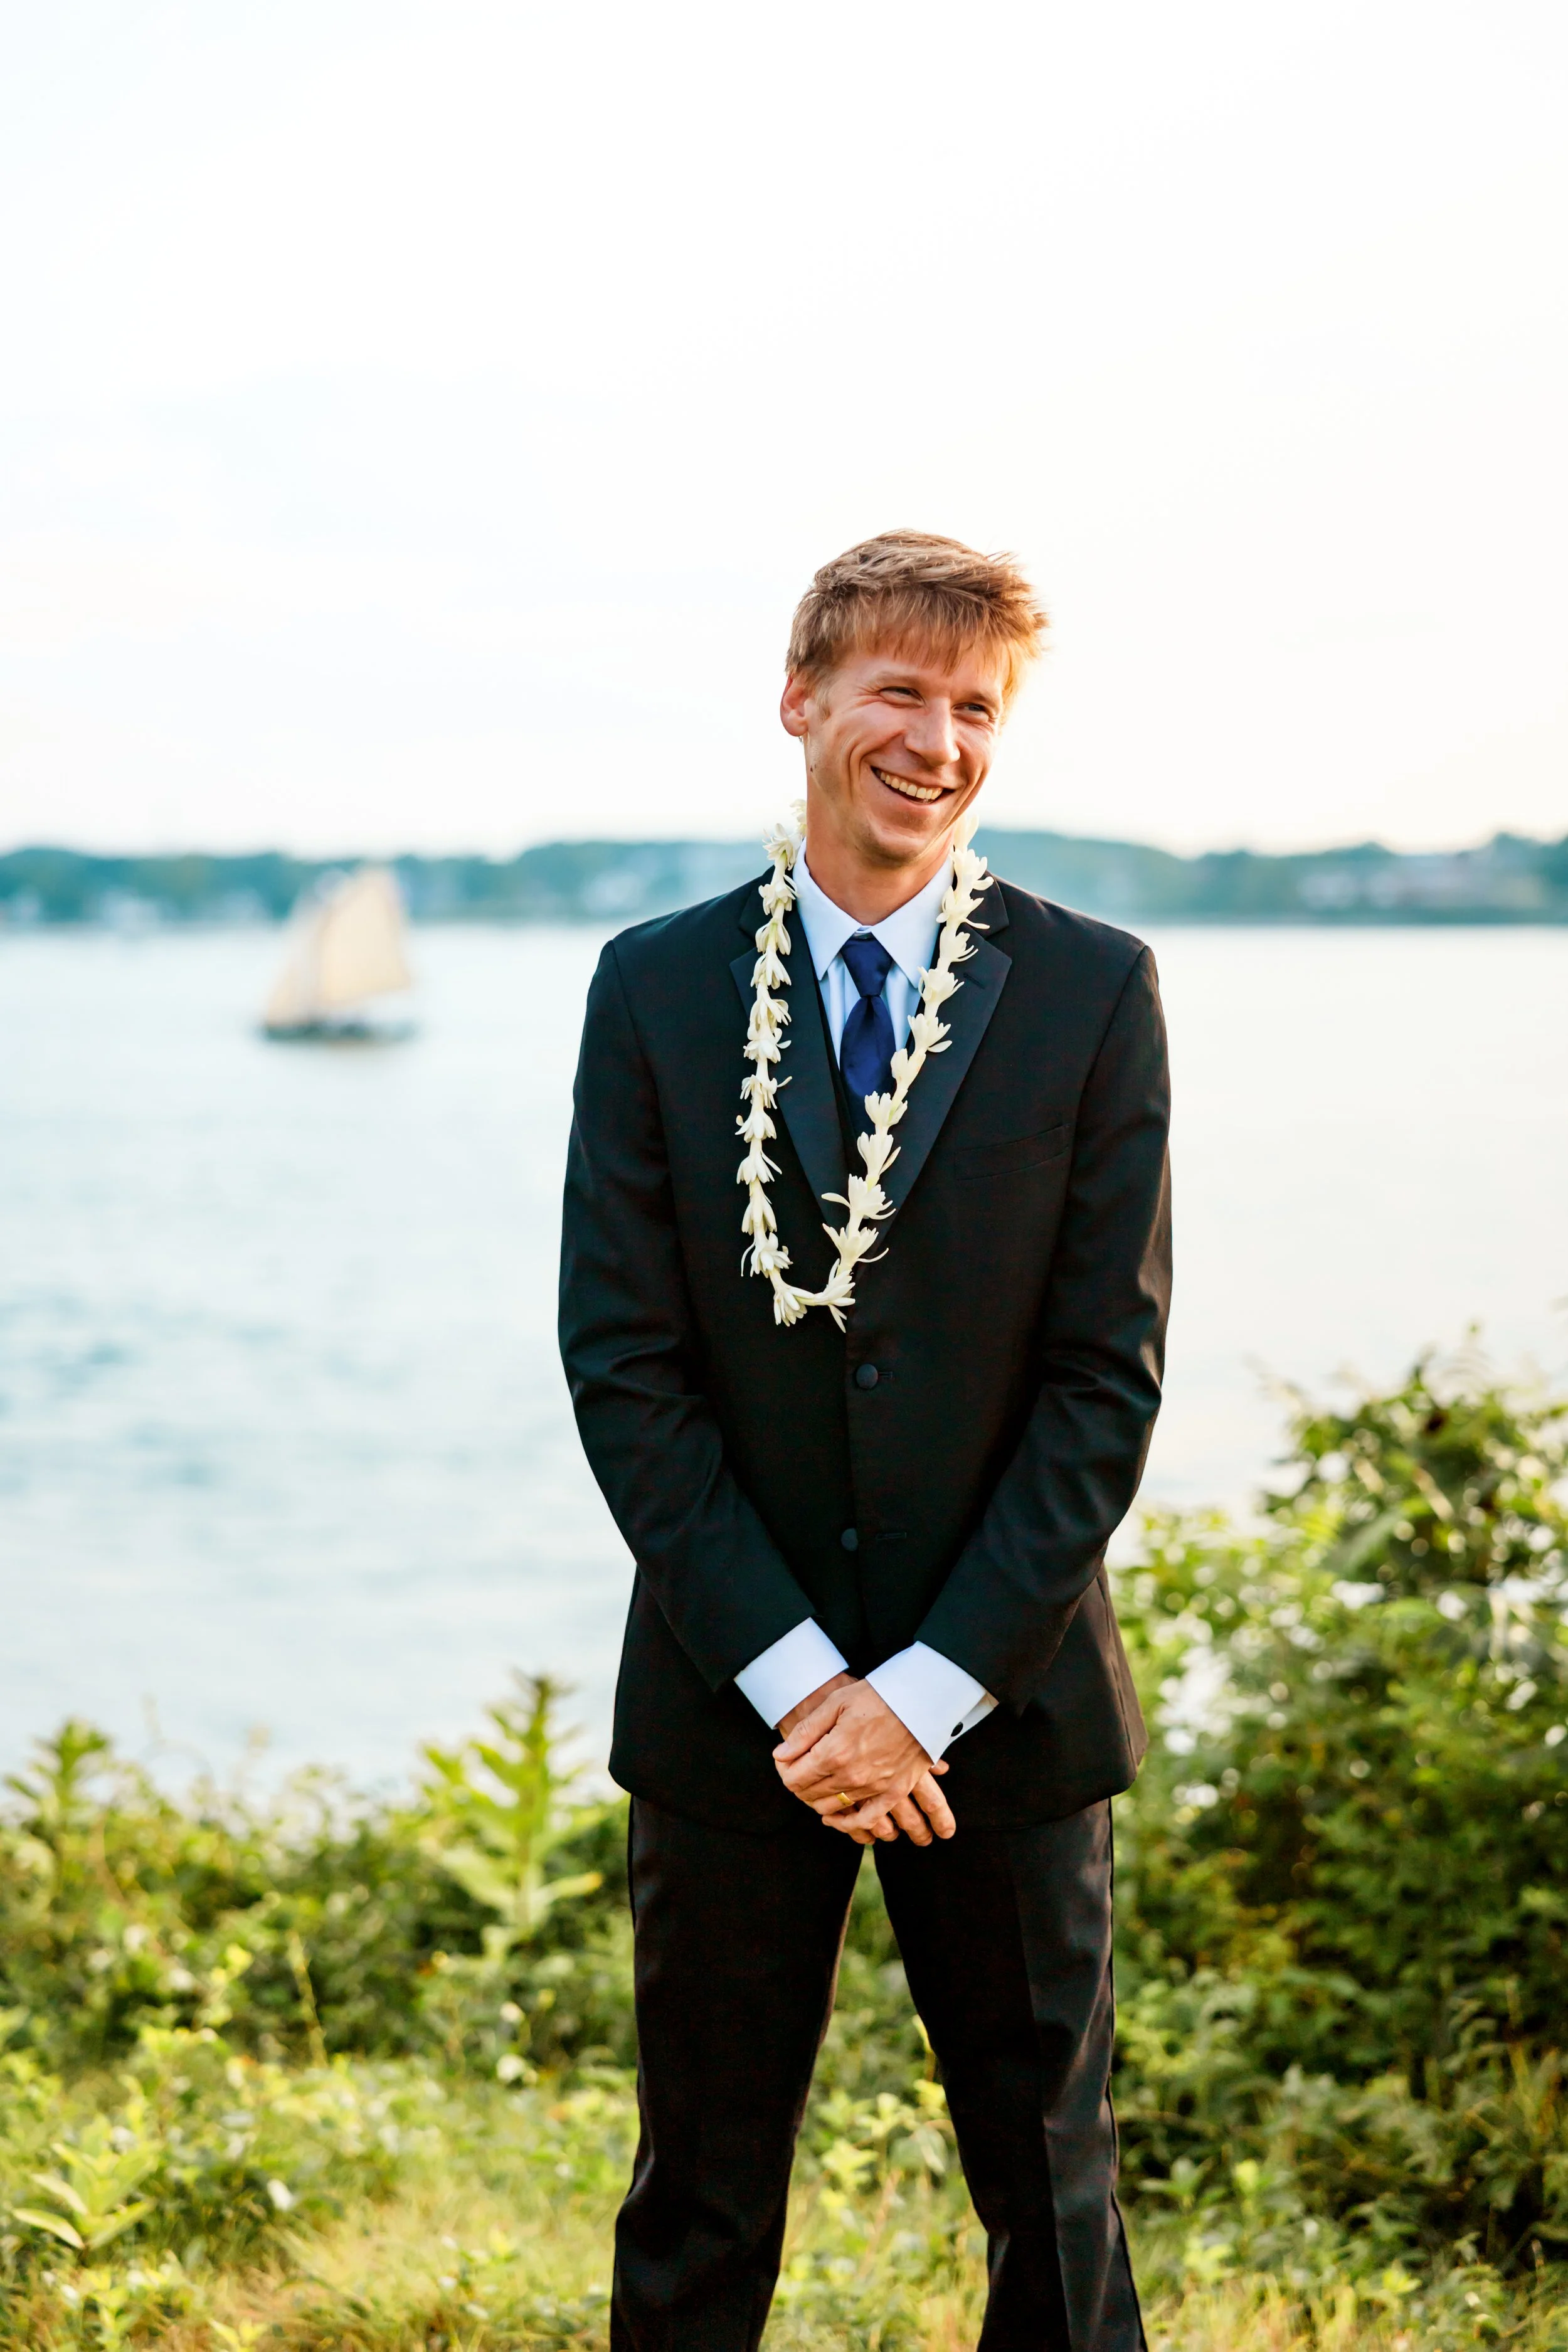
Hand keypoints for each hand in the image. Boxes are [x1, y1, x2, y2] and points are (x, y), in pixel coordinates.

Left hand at [773, 1680, 953, 1839]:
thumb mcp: (835, 1704)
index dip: (784, 1771)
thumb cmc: (876, 1696)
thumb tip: (780, 1756)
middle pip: (809, 1794)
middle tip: (798, 1769)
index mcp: (834, 1752)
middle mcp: (852, 1775)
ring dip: (817, 1800)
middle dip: (798, 1783)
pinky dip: (847, 1824)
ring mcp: (874, 1787)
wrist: (921, 1700)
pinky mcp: (894, 1792)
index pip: (794, 1778)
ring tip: (814, 1785)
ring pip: (832, 1808)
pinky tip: (834, 1818)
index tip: (785, 1761)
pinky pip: (866, 1820)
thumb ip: (805, 1733)